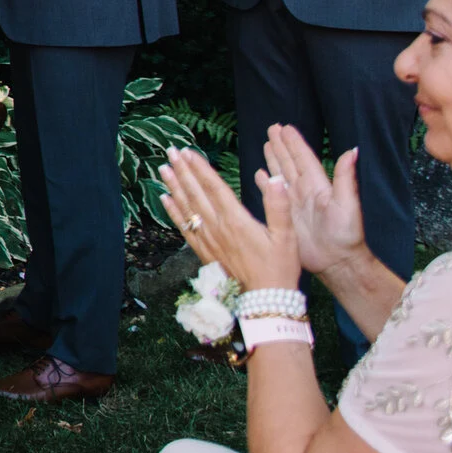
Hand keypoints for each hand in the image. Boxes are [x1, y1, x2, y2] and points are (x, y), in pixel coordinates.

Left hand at [160, 145, 302, 293]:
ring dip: (174, 187)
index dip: (200, 168)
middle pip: (196, 194)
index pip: (215, 187)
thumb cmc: (280, 267)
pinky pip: (184, 227)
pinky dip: (173, 212)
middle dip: (183, 171)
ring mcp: (208, 240)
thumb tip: (276, 180)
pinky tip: (164, 199)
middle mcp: (218, 227)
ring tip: (163, 169)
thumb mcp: (288, 236)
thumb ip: (280, 207)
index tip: (187, 152)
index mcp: (237, 220)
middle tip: (170, 151)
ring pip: (187, 208)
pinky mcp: (204, 251)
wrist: (265, 300)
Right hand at [260, 124, 367, 277]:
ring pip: (281, 174)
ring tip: (266, 144)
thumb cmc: (345, 234)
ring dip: (273, 159)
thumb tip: (353, 151)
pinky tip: (259, 174)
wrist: (336, 261)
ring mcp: (294, 202)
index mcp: (318, 185)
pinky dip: (265, 183)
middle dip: (281, 145)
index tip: (285, 127)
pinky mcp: (285, 215)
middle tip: (272, 128)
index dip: (294, 143)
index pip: (304, 158)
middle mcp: (305, 191)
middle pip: (290, 162)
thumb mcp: (348, 204)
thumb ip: (345, 177)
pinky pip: (272, 194)